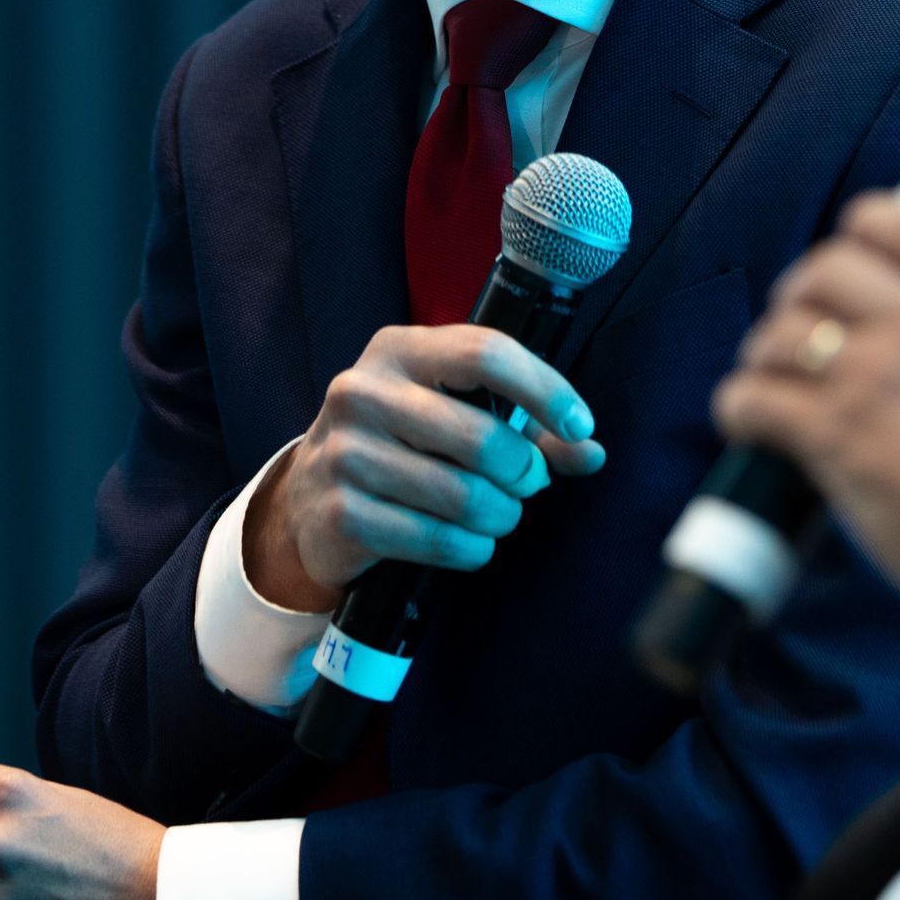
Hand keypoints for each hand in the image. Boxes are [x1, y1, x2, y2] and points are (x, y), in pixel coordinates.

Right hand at [243, 323, 605, 611]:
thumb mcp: (451, 414)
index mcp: (397, 350)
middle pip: (482, 436)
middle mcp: (362, 391)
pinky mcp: (341, 512)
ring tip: (499, 515)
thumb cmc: (401, 445)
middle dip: (524, 472)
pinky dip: (472, 549)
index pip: (485, 353)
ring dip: (501, 516)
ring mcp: (345, 453)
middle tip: (527, 484)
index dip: (544, 390)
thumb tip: (591, 451)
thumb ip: (525, 428)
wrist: (308, 500)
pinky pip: (437, 540)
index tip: (579, 426)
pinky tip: (472, 543)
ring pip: (464, 496)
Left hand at [710, 193, 899, 606]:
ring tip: (770, 378)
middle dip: (800, 295)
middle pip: (825, 267)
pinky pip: (755, 397)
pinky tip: (748, 420)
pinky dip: (740, 407)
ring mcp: (877, 377)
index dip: (859, 232)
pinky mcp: (836, 434)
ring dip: (765, 355)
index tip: (846, 260)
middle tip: (799, 327)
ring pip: (782, 331)